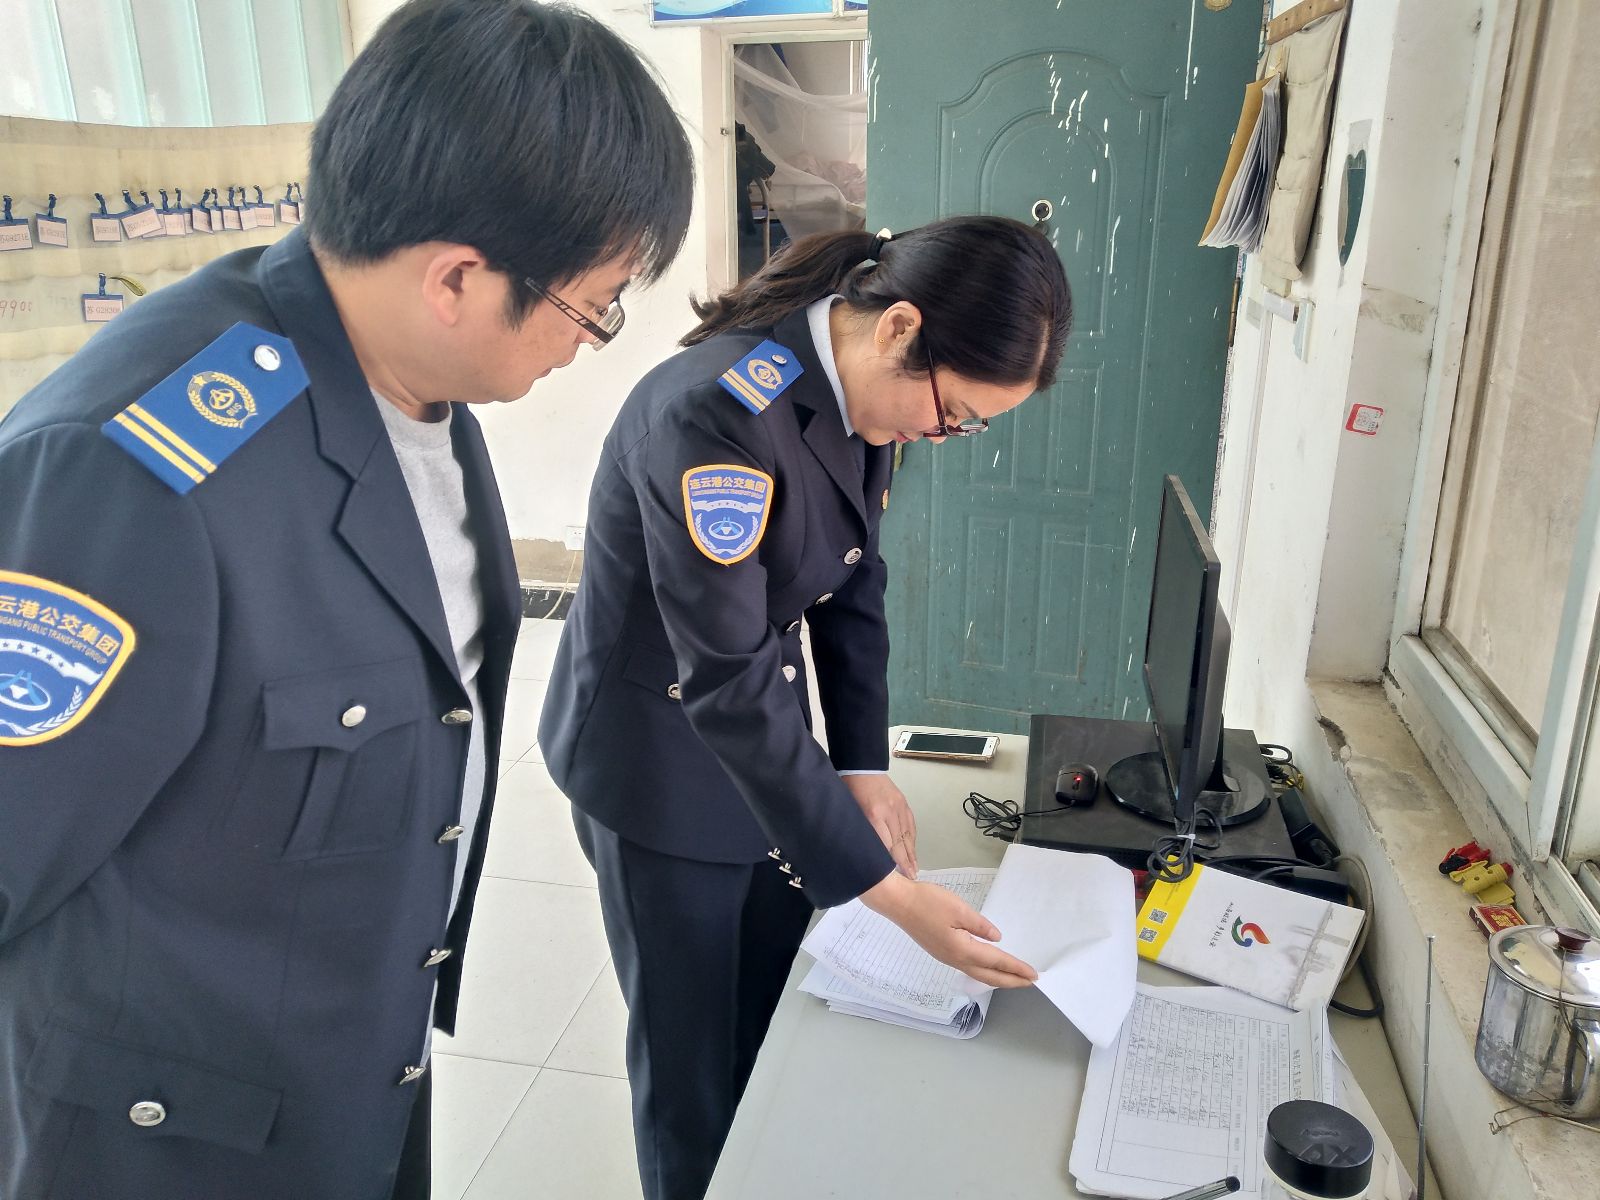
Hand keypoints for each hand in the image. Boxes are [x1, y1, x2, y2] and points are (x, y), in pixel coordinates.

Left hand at [842, 773, 916, 876]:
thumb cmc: (850, 791)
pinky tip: (913, 849)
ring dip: (912, 853)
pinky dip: (912, 838)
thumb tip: (867, 854)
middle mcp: (890, 813)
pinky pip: (910, 824)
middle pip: (900, 843)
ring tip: (915, 868)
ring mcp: (899, 807)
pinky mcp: (903, 803)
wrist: (861, 768)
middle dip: (907, 862)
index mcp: (874, 816)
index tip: (899, 877)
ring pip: (908, 835)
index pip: (887, 845)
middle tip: (912, 877)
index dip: (894, 863)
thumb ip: (862, 833)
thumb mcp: (851, 814)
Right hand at [859, 871, 1036, 989]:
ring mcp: (947, 958)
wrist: (898, 903)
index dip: (1016, 968)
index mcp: (962, 949)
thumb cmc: (928, 903)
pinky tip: (988, 967)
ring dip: (998, 978)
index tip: (1033, 975)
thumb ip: (980, 925)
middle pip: (988, 976)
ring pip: (978, 974)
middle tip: (1029, 983)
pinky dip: (985, 971)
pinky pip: (969, 968)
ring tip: (1013, 979)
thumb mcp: (959, 909)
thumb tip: (997, 939)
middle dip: (1011, 981)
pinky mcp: (941, 952)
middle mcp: (955, 959)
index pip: (996, 961)